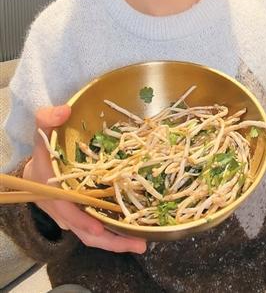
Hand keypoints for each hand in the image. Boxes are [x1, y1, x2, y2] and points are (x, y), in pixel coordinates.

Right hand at [23, 105, 145, 253]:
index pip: (67, 209)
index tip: (98, 226)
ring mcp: (75, 217)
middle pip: (86, 232)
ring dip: (117, 242)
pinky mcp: (84, 216)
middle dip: (110, 241)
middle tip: (138, 244)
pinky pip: (99, 229)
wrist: (34, 174)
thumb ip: (47, 119)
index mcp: (53, 192)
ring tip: (142, 243)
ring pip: (95, 235)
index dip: (81, 219)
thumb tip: (64, 110)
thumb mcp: (41, 134)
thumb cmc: (43, 153)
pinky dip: (115, 233)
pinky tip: (136, 232)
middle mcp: (65, 210)